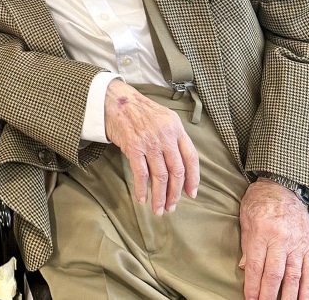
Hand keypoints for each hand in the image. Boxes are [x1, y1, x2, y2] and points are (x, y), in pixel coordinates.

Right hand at [103, 79, 198, 214]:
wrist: (115, 99)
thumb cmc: (138, 110)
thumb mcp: (163, 117)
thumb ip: (172, 137)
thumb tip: (177, 162)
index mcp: (176, 129)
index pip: (191, 158)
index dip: (193, 178)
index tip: (192, 193)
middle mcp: (166, 136)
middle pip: (176, 171)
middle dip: (175, 193)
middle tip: (172, 206)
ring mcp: (150, 142)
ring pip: (160, 176)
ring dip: (160, 196)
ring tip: (159, 209)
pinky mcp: (133, 147)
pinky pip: (141, 173)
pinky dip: (142, 189)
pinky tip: (142, 199)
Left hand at [240, 179, 308, 299]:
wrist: (282, 187)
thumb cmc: (258, 202)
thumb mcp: (245, 220)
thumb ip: (247, 246)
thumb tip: (245, 269)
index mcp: (262, 233)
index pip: (257, 266)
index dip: (253, 285)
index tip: (249, 299)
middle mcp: (281, 240)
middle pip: (275, 274)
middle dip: (268, 295)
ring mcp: (297, 244)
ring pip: (294, 276)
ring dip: (289, 296)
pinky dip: (307, 288)